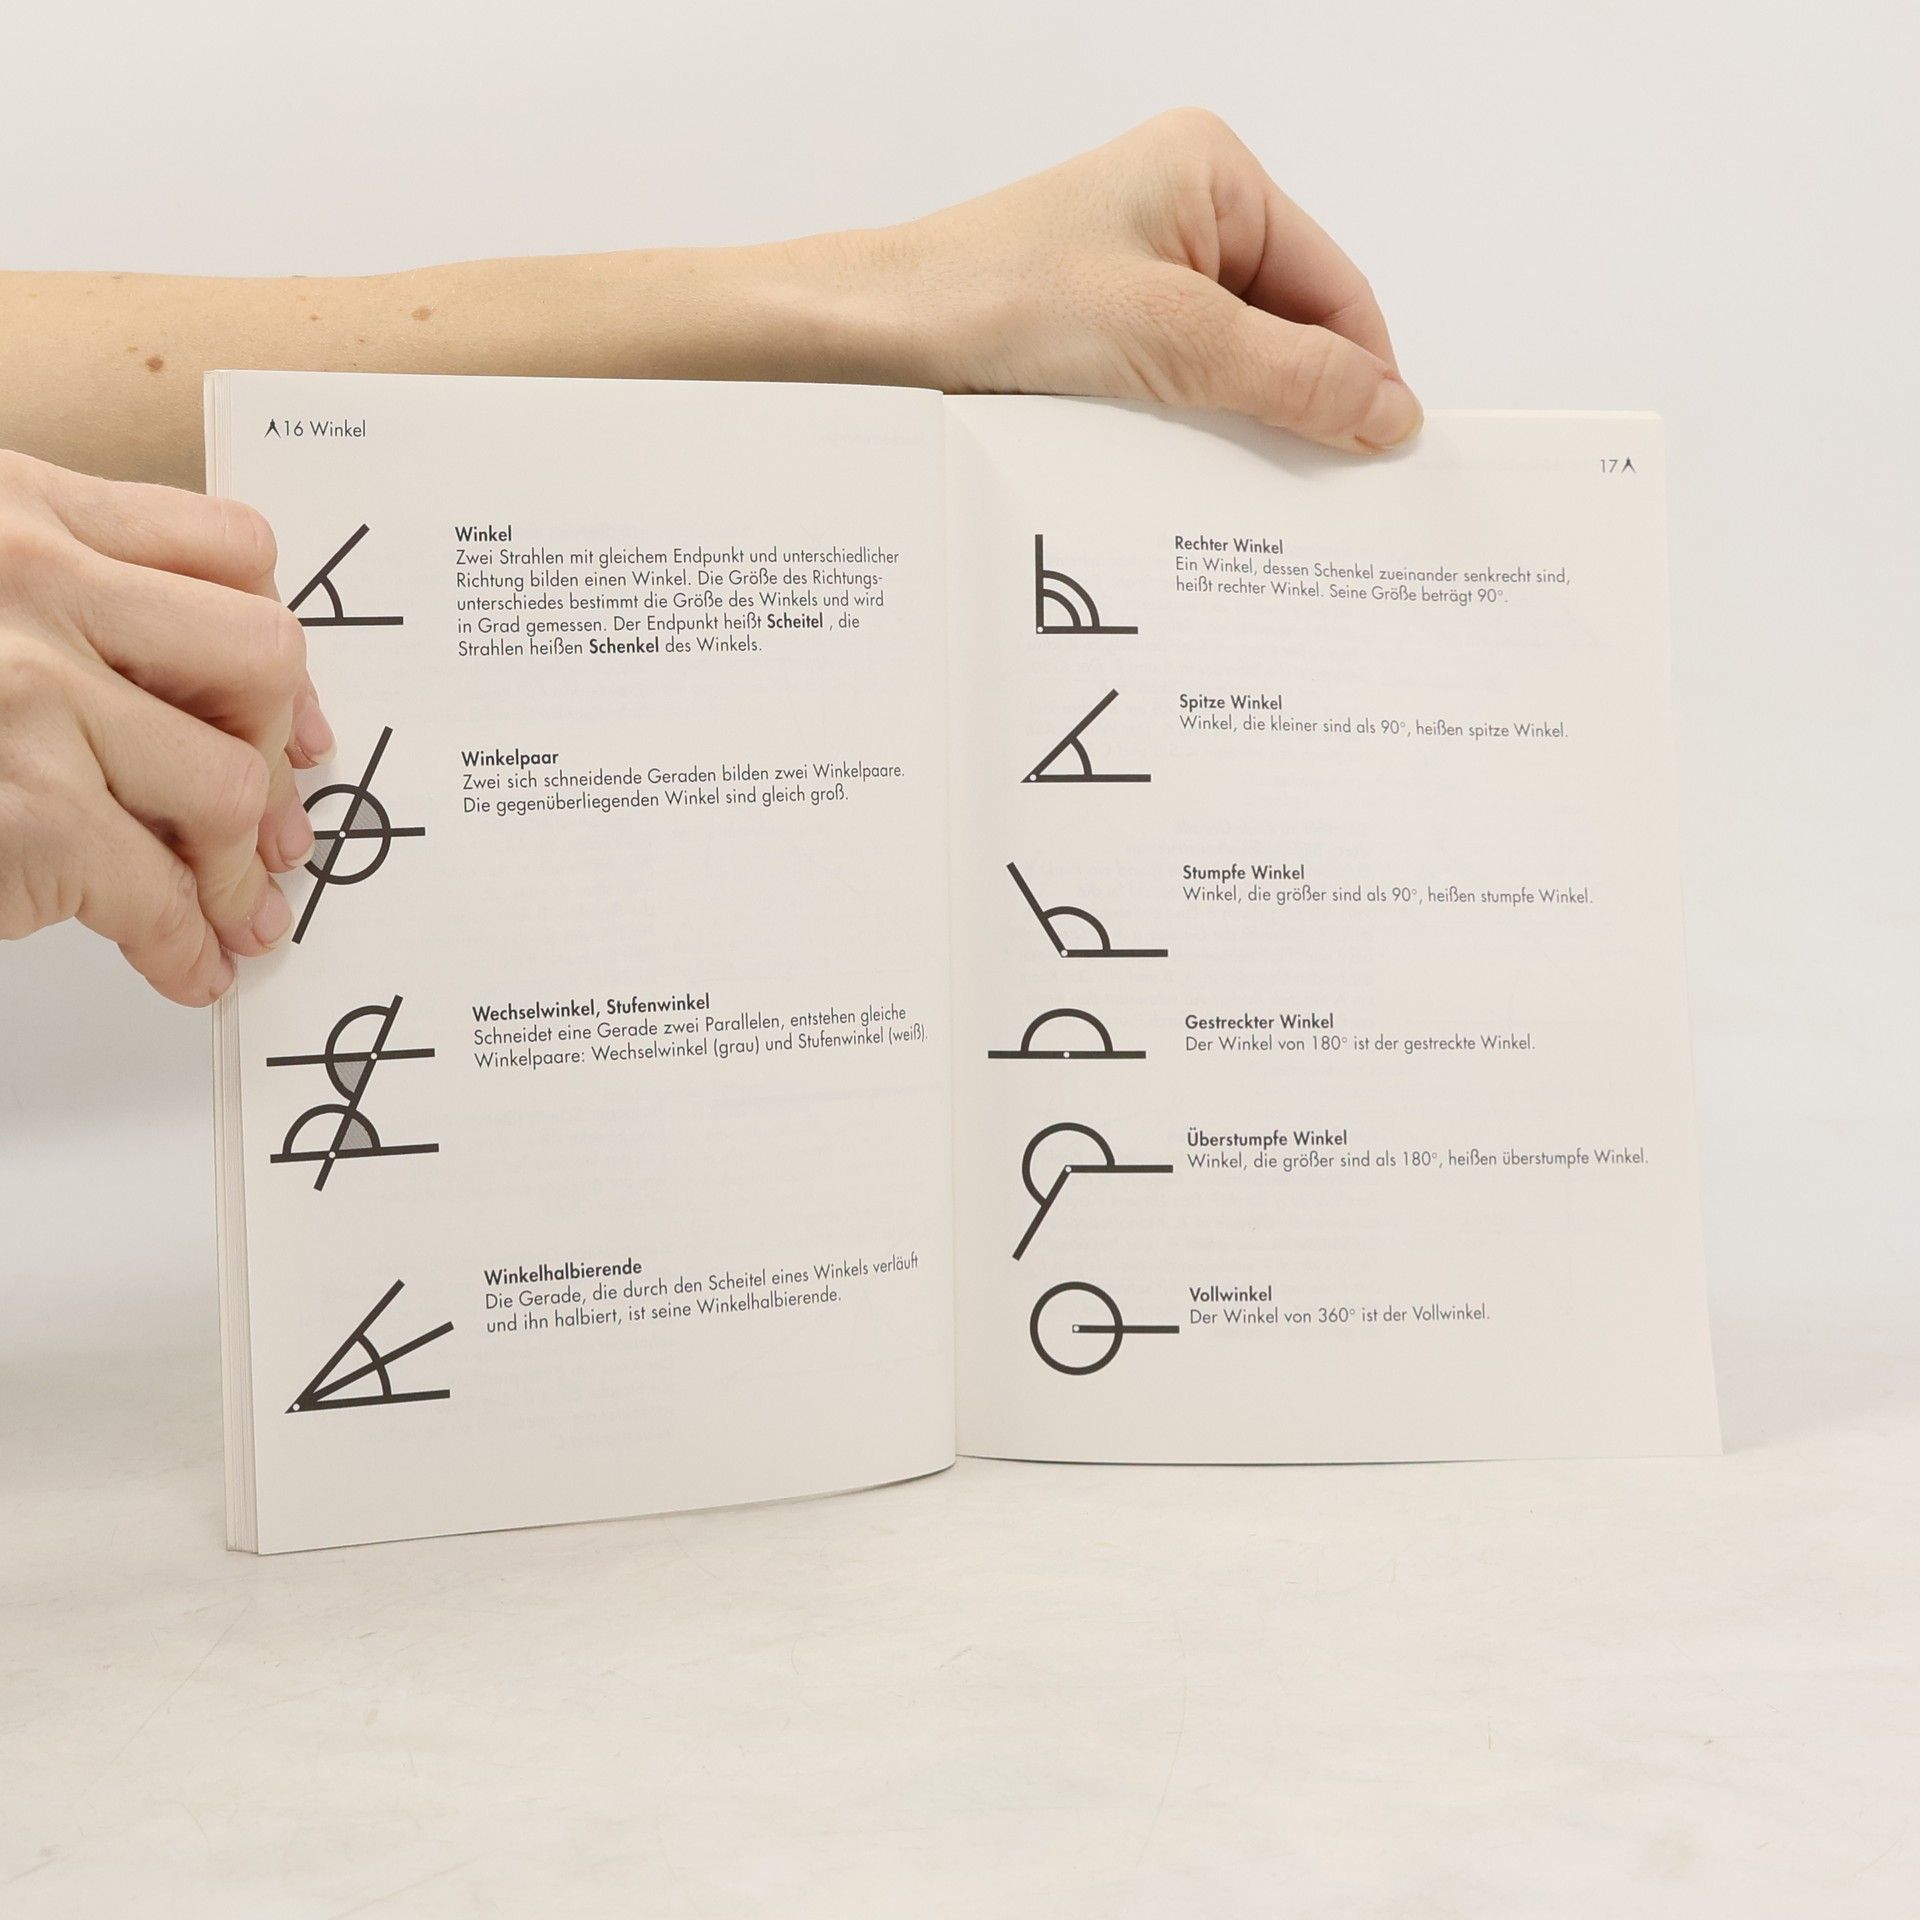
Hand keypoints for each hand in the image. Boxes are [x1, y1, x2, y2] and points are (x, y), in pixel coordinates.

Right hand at [0, 450, 333, 1004]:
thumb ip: (38, 595)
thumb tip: (176, 693)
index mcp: (18, 512)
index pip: (227, 549)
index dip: (272, 652)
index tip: (285, 717)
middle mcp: (34, 588)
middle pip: (260, 656)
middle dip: (274, 753)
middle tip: (274, 824)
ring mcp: (27, 699)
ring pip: (229, 782)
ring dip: (243, 867)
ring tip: (238, 912)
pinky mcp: (26, 814)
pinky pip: (158, 890)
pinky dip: (186, 944)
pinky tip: (187, 966)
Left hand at [883, 109, 1420, 452]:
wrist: (869, 340)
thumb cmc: (991, 302)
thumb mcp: (1170, 340)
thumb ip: (1290, 376)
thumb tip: (1389, 411)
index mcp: (1213, 174)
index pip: (1334, 284)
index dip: (1364, 372)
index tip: (1382, 455)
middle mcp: (1182, 215)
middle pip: (1290, 328)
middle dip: (1303, 406)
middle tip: (1321, 495)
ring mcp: (1140, 274)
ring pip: (1234, 367)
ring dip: (1244, 428)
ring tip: (1247, 493)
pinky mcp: (1102, 332)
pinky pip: (1181, 387)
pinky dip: (1194, 434)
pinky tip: (1189, 479)